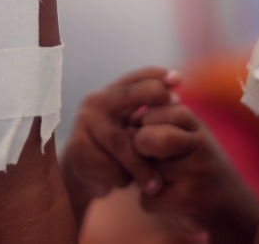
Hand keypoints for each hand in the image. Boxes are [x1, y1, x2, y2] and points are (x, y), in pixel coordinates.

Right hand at [61, 68, 181, 220]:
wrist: (81, 175)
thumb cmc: (115, 148)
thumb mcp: (130, 128)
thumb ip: (147, 113)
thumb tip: (176, 101)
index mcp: (110, 93)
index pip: (136, 76)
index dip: (158, 74)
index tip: (179, 81)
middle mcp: (94, 102)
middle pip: (129, 97)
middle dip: (155, 111)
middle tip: (176, 131)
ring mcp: (83, 124)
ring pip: (122, 143)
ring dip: (142, 167)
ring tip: (156, 184)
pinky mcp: (78, 150)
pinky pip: (111, 166)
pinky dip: (123, 178)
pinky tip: (124, 182)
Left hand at [133, 105, 258, 243]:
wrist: (232, 206)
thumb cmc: (200, 165)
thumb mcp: (190, 136)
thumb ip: (163, 122)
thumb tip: (126, 125)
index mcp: (197, 126)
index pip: (158, 110)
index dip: (145, 121)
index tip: (150, 129)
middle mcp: (198, 146)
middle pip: (145, 139)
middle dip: (139, 148)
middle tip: (150, 156)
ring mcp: (193, 173)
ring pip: (144, 171)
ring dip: (146, 178)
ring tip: (167, 180)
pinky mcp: (186, 200)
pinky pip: (147, 198)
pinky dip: (152, 202)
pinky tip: (171, 200)